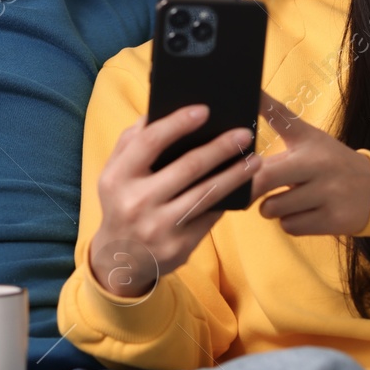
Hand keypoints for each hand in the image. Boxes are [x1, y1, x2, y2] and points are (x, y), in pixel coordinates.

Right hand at [89, 104, 258, 298]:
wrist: (119, 258)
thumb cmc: (121, 203)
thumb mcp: (114, 174)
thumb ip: (131, 142)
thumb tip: (160, 112)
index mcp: (117, 178)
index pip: (150, 142)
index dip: (178, 124)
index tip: (204, 110)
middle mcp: (136, 202)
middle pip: (188, 167)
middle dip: (220, 147)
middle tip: (244, 134)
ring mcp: (159, 227)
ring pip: (206, 194)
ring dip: (235, 174)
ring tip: (254, 160)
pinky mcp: (179, 246)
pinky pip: (209, 217)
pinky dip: (227, 200)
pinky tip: (242, 187)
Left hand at [249, 93, 369, 235]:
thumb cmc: (331, 160)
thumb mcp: (309, 135)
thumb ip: (278, 116)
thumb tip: (253, 92)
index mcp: (309, 143)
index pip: (276, 131)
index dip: (254, 135)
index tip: (232, 140)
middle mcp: (319, 167)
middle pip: (265, 180)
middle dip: (249, 189)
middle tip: (247, 190)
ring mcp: (328, 195)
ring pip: (274, 209)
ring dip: (271, 208)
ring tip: (286, 199)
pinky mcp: (332, 221)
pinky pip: (290, 226)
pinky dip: (289, 223)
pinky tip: (303, 213)